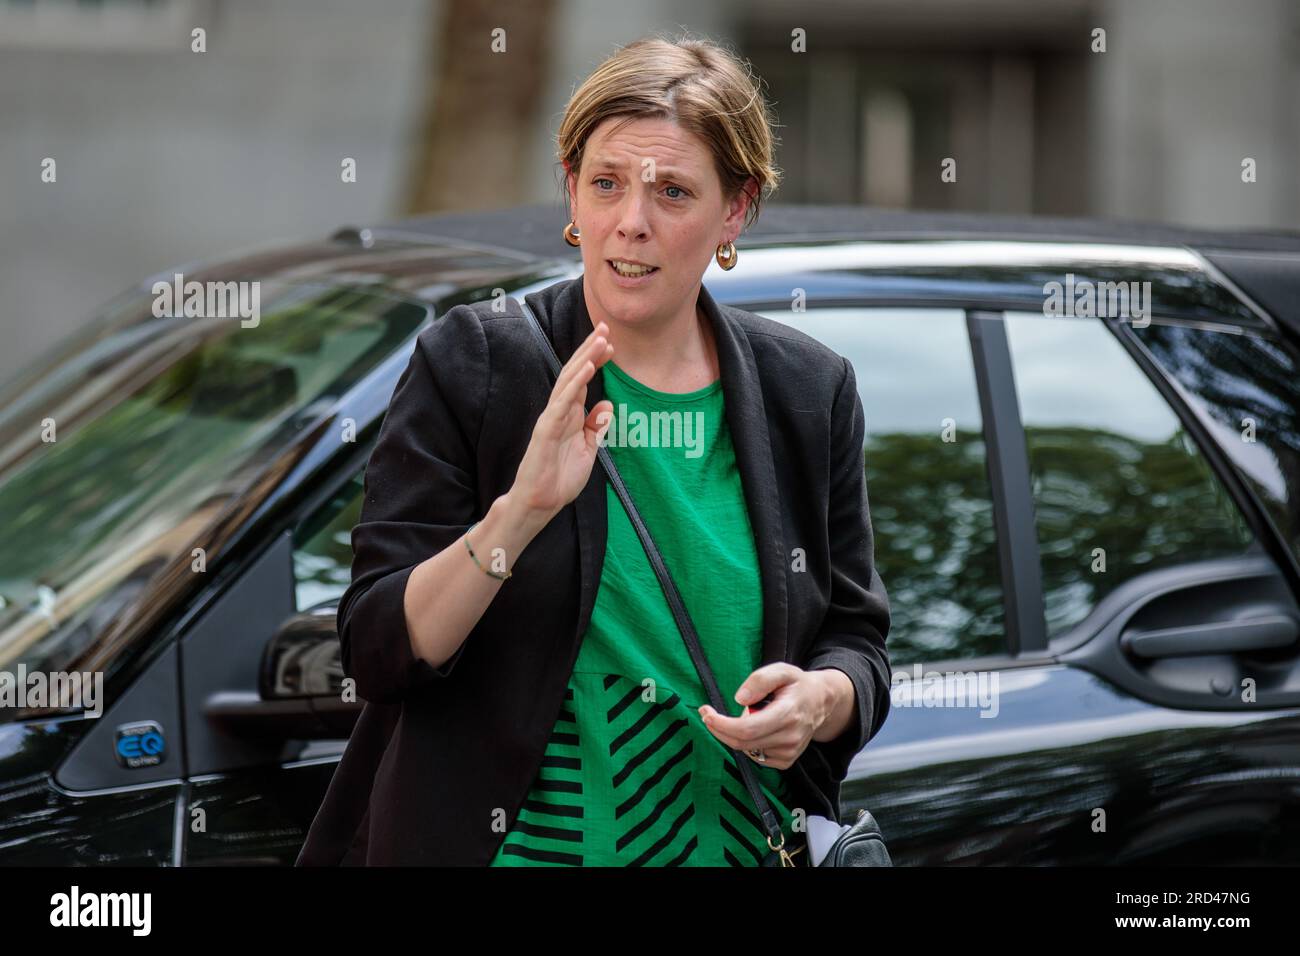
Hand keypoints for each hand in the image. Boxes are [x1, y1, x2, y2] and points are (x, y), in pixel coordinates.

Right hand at [510, 321, 614, 520]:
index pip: (582, 381)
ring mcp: (551, 419)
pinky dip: (575, 384)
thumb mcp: (588, 450)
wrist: (540, 504)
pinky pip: (562, 403)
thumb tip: (608, 405)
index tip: (611, 344)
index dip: (595, 361)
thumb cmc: (559, 479)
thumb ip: (597, 427)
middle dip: (590, 350)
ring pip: (568, 382)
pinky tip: (587, 368)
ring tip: (600, 340)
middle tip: (606, 328)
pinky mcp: (546, 430)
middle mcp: (559, 412)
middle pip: (574, 373)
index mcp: (569, 416)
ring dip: (585, 359)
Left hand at [697, 663, 848, 770]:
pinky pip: (756, 756)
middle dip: (719, 729)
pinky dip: (748, 743)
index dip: (722, 724)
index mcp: (787, 713)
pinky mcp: (786, 760)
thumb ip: (760, 680)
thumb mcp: (781, 670)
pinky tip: (756, 729)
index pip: (747, 728)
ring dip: (735, 735)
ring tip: (746, 715)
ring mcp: (789, 751)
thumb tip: (740, 699)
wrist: (821, 702)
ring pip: (747, 750)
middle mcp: (790, 736)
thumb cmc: (797, 684)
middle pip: (742, 742)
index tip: (706, 713)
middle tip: (708, 715)